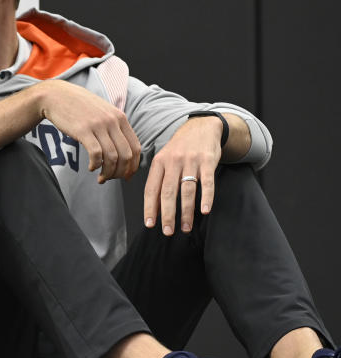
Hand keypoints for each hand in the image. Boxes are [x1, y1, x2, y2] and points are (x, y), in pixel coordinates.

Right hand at [39, 81, 141, 182]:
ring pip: (112, 157)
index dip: (133, 166)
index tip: (126, 175)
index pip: (136, 147)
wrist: (56, 96)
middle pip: (126, 155)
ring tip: (101, 178)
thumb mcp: (102, 112)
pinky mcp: (83, 130)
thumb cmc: (78, 107)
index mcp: (120, 117)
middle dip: (121, 172)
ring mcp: (98, 125)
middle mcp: (112, 121)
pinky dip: (96, 165)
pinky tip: (91, 168)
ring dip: (108, 173)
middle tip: (111, 179)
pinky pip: (96, 154)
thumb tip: (123, 150)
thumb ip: (114, 127)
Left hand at [143, 115, 223, 234]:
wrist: (202, 127)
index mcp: (159, 162)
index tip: (150, 224)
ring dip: (186, 211)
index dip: (150, 207)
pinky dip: (206, 197)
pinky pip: (207, 182)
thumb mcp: (164, 159)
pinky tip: (205, 210)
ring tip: (185, 227)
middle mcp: (173, 161)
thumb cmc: (179, 149)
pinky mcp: (208, 161)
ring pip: (187, 190)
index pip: (151, 188)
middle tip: (167, 231)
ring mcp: (191, 161)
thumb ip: (158, 180)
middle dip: (167, 214)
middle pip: (168, 192)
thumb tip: (154, 208)